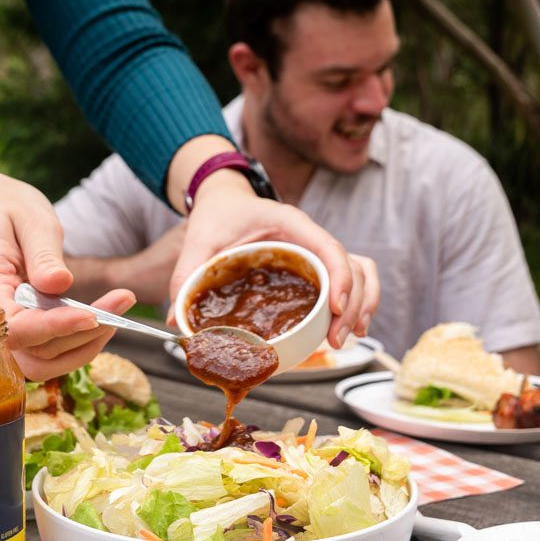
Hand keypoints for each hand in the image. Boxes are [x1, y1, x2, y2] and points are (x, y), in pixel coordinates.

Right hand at [0, 134, 128, 380]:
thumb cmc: (7, 213)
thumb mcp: (29, 219)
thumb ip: (42, 253)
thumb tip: (59, 283)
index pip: (15, 325)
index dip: (53, 327)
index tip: (92, 316)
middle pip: (33, 354)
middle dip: (80, 338)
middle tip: (120, 303)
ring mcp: (5, 330)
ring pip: (43, 363)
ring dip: (86, 344)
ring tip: (118, 312)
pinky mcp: (23, 333)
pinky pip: (49, 353)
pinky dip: (80, 343)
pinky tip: (104, 318)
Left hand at [170, 180, 379, 347]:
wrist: (225, 201)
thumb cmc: (218, 215)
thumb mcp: (200, 239)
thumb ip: (186, 274)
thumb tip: (176, 319)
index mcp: (292, 224)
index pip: (330, 247)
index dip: (340, 278)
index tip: (336, 309)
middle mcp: (312, 237)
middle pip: (354, 266)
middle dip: (353, 304)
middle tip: (336, 339)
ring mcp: (318, 251)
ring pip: (361, 273)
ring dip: (363, 305)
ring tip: (348, 337)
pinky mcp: (316, 265)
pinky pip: (350, 279)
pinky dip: (357, 302)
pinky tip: (347, 329)